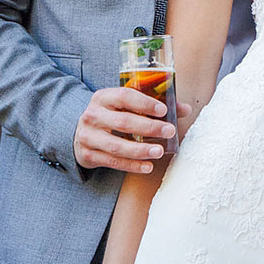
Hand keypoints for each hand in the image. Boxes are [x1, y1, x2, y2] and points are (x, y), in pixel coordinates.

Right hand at [73, 87, 192, 172]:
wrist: (78, 132)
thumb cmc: (110, 115)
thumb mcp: (125, 105)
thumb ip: (154, 105)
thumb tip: (185, 109)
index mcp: (103, 97)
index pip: (124, 96)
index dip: (145, 103)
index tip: (164, 110)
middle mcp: (93, 115)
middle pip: (123, 122)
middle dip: (149, 127)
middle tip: (170, 131)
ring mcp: (88, 136)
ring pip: (116, 145)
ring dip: (140, 150)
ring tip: (159, 151)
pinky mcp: (88, 155)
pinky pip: (112, 162)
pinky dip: (132, 165)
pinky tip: (147, 166)